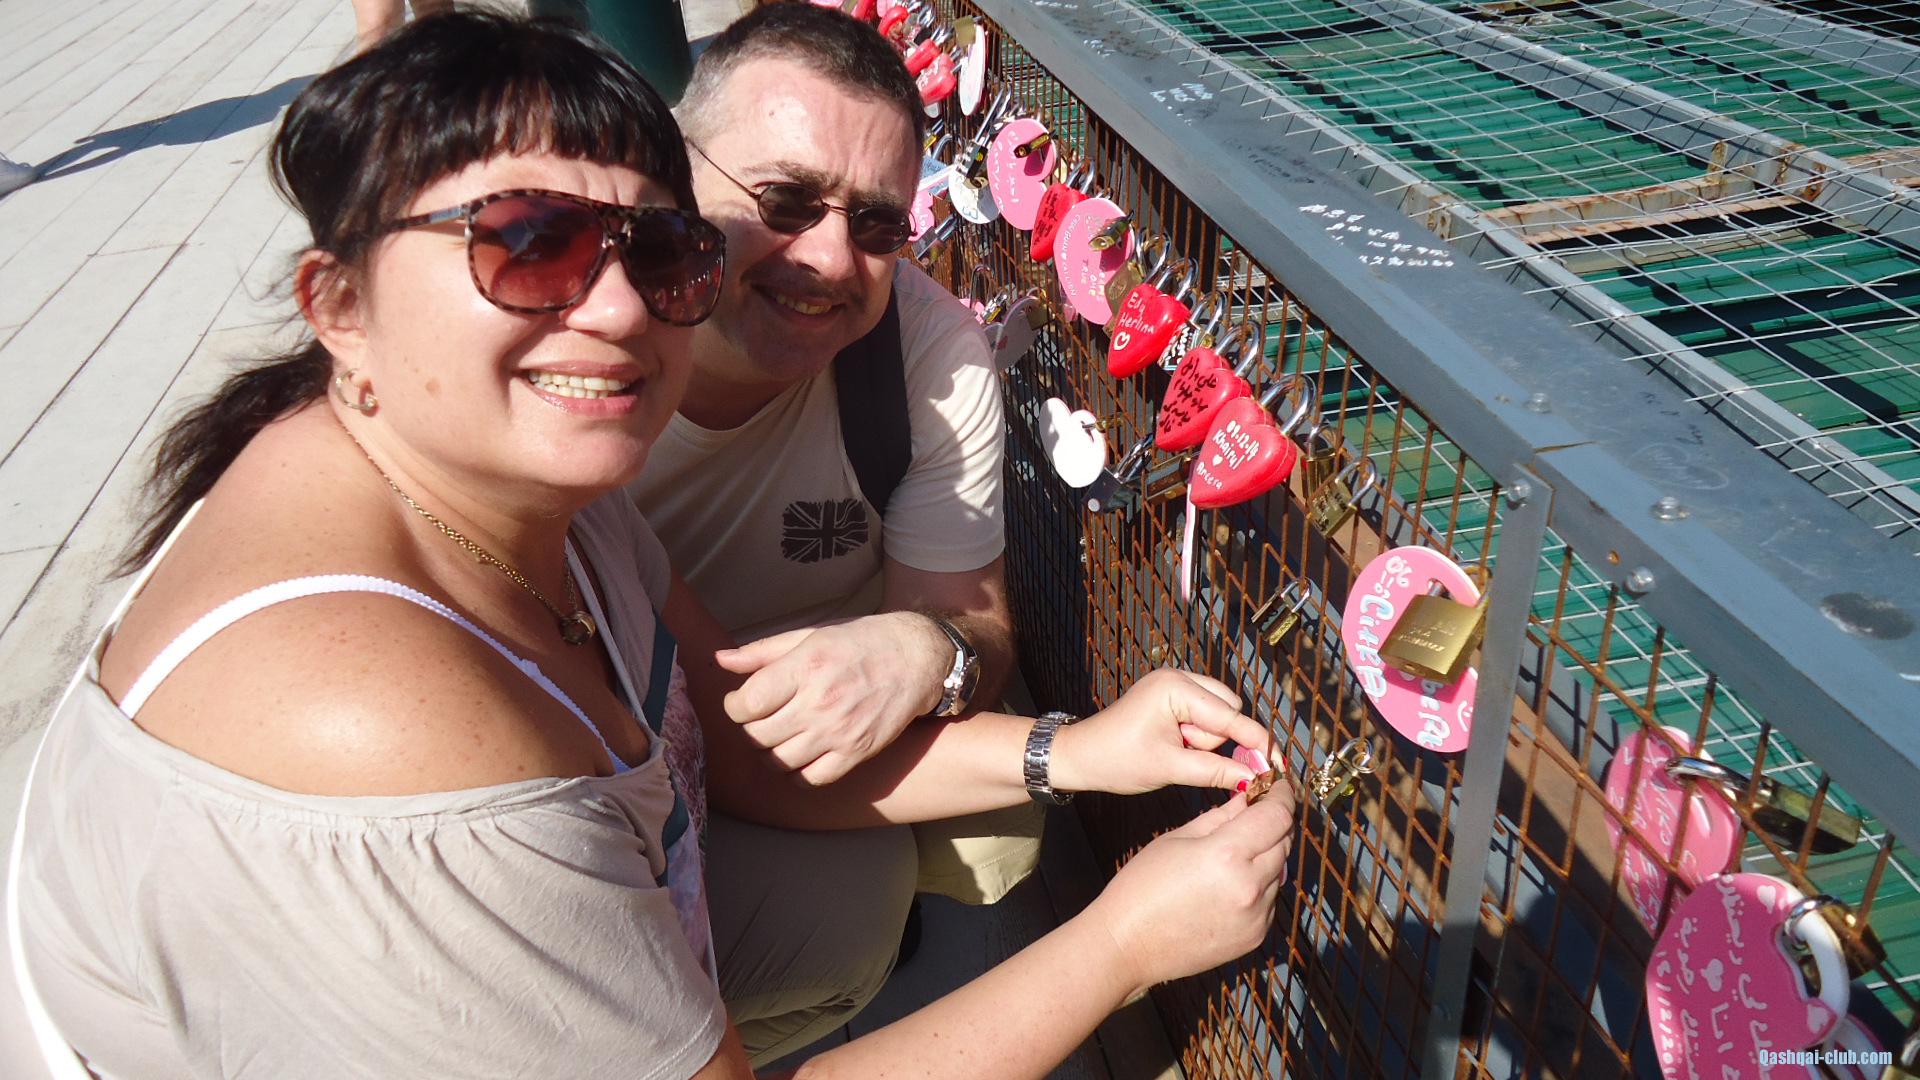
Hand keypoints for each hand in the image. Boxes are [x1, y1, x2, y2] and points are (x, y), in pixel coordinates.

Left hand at [713, 612, 951, 783]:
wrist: (917, 658)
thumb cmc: (861, 642)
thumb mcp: (810, 635)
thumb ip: (763, 651)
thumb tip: (721, 659)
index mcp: (805, 667)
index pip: (747, 704)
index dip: (734, 707)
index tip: (741, 702)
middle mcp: (819, 702)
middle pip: (758, 736)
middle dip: (750, 729)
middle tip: (759, 719)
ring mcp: (839, 732)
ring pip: (780, 761)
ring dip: (769, 753)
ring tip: (777, 737)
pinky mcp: (856, 752)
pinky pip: (811, 779)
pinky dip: (797, 774)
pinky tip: (800, 756)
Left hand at [1049, 668, 1274, 795]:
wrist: (1081, 756)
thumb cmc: (1117, 760)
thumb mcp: (1169, 768)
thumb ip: (1215, 771)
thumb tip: (1254, 778)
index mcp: (1175, 688)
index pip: (1229, 716)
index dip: (1256, 742)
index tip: (1278, 765)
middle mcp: (1178, 677)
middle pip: (1229, 709)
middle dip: (1218, 739)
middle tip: (1185, 757)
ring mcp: (1175, 684)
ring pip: (1219, 713)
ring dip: (1206, 739)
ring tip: (1174, 751)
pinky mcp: (1173, 697)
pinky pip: (1204, 715)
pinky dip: (1199, 735)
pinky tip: (1177, 746)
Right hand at [1084, 788, 1296, 993]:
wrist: (1128, 946)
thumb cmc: (1142, 887)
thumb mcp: (1178, 839)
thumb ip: (1222, 816)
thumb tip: (1249, 796)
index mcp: (1227, 854)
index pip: (1277, 815)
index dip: (1281, 795)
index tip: (1276, 786)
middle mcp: (1251, 886)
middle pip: (1284, 841)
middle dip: (1273, 823)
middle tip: (1253, 815)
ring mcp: (1257, 915)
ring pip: (1279, 871)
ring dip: (1265, 856)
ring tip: (1232, 858)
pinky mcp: (1257, 936)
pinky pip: (1270, 899)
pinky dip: (1259, 887)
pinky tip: (1228, 888)